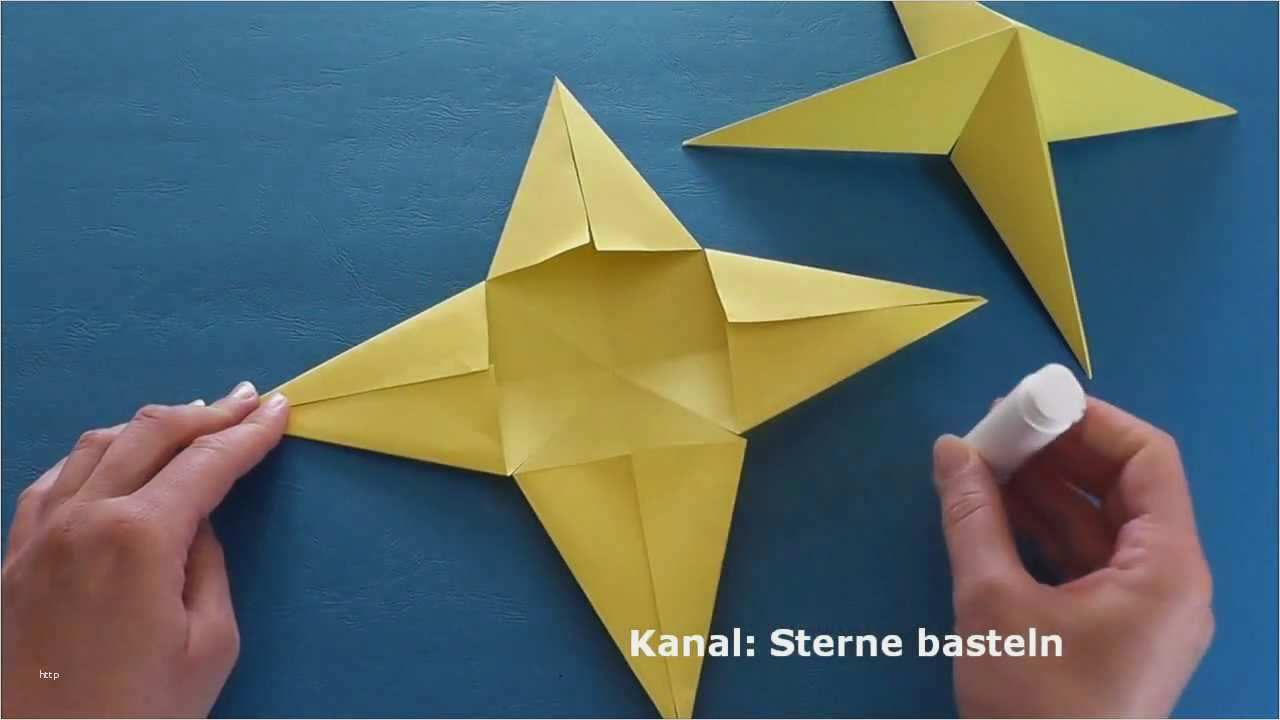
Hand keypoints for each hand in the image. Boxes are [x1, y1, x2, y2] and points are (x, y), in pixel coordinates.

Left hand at [2, 382, 288, 717]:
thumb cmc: (140, 710)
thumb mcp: (210, 643)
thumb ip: (208, 566)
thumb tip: (195, 524)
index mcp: (140, 537)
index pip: (207, 462)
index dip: (248, 432)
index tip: (276, 409)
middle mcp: (85, 518)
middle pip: (151, 433)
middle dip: (207, 412)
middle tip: (245, 400)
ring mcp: (41, 534)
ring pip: (97, 444)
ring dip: (150, 424)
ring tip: (188, 420)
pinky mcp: (14, 556)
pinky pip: (53, 480)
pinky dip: (93, 456)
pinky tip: (112, 461)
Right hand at [931, 397, 1212, 717]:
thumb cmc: (1035, 705)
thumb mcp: (993, 604)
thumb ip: (972, 518)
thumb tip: (952, 450)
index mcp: (1166, 568)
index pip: (1148, 459)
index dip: (1090, 421)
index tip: (1028, 407)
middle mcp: (1169, 583)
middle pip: (1122, 489)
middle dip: (1056, 456)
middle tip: (992, 435)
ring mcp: (1145, 612)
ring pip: (1098, 526)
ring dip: (1041, 494)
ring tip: (979, 468)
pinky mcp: (1116, 635)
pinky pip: (1085, 563)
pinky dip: (1041, 534)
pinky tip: (989, 516)